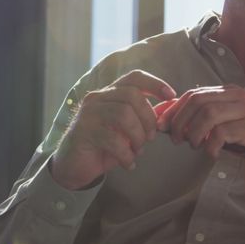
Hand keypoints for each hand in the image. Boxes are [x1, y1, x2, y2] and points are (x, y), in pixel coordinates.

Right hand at [51, 70, 176, 189]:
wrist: (73, 166)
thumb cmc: (104, 146)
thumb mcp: (127, 131)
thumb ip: (144, 118)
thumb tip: (169, 107)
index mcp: (109, 93)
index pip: (134, 77)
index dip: (155, 83)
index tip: (171, 96)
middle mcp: (97, 98)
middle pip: (131, 95)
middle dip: (148, 118)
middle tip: (151, 138)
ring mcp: (88, 114)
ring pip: (123, 114)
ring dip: (138, 136)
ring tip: (138, 150)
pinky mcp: (83, 132)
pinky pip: (113, 140)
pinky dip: (126, 155)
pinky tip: (129, 164)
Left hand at [155, 85, 244, 174]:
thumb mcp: (231, 123)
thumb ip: (208, 120)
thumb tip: (175, 124)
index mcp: (231, 92)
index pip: (194, 94)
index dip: (174, 109)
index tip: (161, 124)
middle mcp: (238, 97)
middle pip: (197, 101)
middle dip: (180, 120)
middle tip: (175, 138)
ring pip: (208, 114)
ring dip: (194, 132)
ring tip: (194, 146)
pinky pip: (223, 133)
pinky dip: (212, 145)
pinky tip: (211, 153)